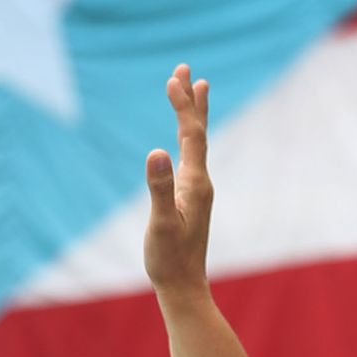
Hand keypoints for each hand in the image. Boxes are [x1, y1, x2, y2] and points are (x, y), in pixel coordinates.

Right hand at [144, 64, 213, 300]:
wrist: (183, 287)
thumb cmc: (169, 259)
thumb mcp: (161, 223)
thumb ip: (158, 188)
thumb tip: (155, 153)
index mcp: (195, 183)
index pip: (190, 135)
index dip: (183, 106)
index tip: (175, 78)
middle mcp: (200, 182)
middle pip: (198, 133)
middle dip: (191, 101)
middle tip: (187, 70)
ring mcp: (197, 190)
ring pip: (196, 144)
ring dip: (193, 116)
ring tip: (196, 91)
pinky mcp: (190, 199)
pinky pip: (190, 158)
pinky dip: (187, 139)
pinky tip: (184, 141)